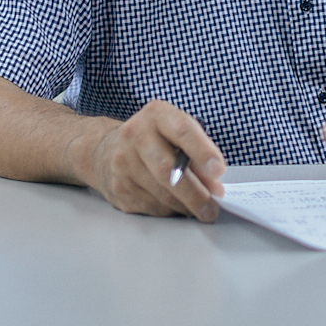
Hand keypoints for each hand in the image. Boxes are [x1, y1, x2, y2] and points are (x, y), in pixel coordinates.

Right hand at [87, 100, 225, 220]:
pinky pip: (151, 206)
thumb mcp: (176, 135)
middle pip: (168, 170)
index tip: (218, 171)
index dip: (203, 152)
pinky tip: (175, 205)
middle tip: (211, 207)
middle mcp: (135, 135)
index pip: (182, 131)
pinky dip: (169, 210)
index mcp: (156, 115)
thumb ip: (197, 157)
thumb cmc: (154, 141)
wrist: (106, 150)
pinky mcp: (118, 187)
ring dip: (185, 206)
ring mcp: (123, 163)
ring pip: (161, 194)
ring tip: (200, 209)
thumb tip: (214, 188)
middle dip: (194, 193)